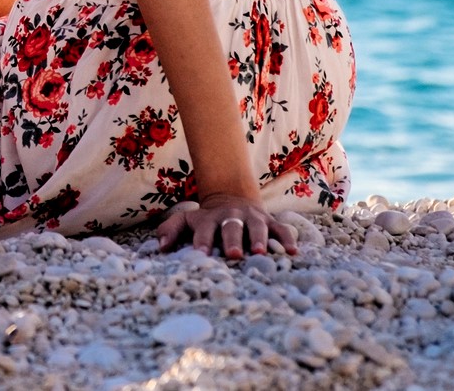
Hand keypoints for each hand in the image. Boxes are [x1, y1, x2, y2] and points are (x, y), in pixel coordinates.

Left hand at [155, 193, 297, 259]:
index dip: (202, 241)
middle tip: (232, 254)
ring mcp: (252, 218)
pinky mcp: (270, 221)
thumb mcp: (187, 220)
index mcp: (209, 218)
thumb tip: (160, 248)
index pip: (204, 229)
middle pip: (231, 226)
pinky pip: (281, 229)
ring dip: (258, 239)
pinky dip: (288, 239)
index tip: (201, 254)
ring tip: (260, 253)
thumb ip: (171, 230)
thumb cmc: (207, 219)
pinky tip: (293, 252)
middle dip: (231, 239)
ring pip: (256, 226)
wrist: (232, 198)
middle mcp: (231, 216)